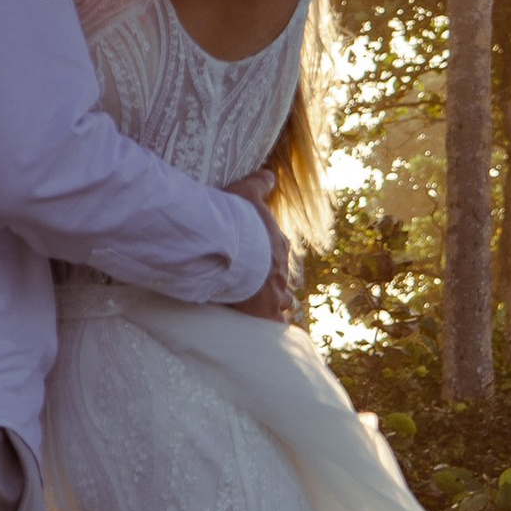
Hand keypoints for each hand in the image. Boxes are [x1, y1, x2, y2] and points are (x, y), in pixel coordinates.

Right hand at [222, 173, 293, 324]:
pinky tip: (263, 337)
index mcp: (276, 245)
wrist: (228, 247)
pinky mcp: (264, 314)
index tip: (260, 265)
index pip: (277, 255)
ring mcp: (274, 294)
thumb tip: (271, 174)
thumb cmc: (235, 220)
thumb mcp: (246, 193)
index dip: (268, 261)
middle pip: (283, 283)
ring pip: (282, 305)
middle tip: (264, 292)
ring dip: (275, 308)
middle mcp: (280, 271)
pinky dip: (268, 331)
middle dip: (276, 288)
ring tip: (264, 314)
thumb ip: (259, 184)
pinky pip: (272, 328)